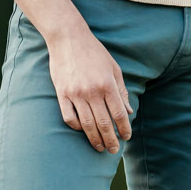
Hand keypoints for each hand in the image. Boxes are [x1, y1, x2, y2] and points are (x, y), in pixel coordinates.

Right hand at [44, 24, 132, 151]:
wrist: (68, 39)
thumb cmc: (94, 52)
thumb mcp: (114, 68)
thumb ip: (121, 90)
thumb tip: (129, 112)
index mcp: (107, 84)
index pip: (119, 113)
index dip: (124, 128)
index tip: (126, 137)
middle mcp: (92, 91)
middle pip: (103, 123)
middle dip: (110, 140)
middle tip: (113, 150)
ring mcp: (75, 94)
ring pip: (87, 124)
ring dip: (94, 138)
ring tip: (100, 147)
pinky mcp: (62, 94)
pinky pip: (69, 117)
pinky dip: (77, 127)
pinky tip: (83, 131)